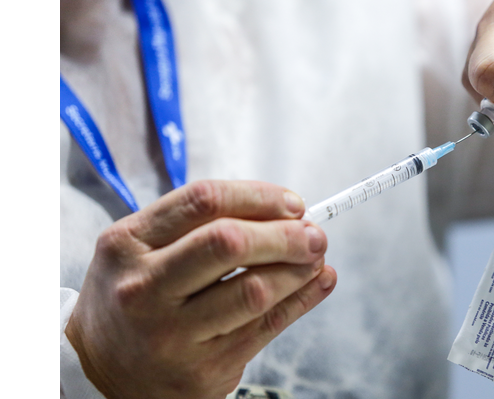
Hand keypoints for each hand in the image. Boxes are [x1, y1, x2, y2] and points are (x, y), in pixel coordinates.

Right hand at [65, 180, 335, 398]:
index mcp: (128, 243)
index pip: (204, 201)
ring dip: (299, 269)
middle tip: (315, 233)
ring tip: (317, 258)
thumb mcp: (140, 248)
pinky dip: (302, 300)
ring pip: (254, 290)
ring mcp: (172, 332)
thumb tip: (285, 210)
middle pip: (229, 243)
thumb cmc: (134, 296)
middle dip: (285, 234)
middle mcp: (144, 287)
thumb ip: (200, 224)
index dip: (259, 197)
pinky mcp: (201, 367)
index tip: (292, 202)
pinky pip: (265, 327)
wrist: (101, 371)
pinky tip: (317, 283)